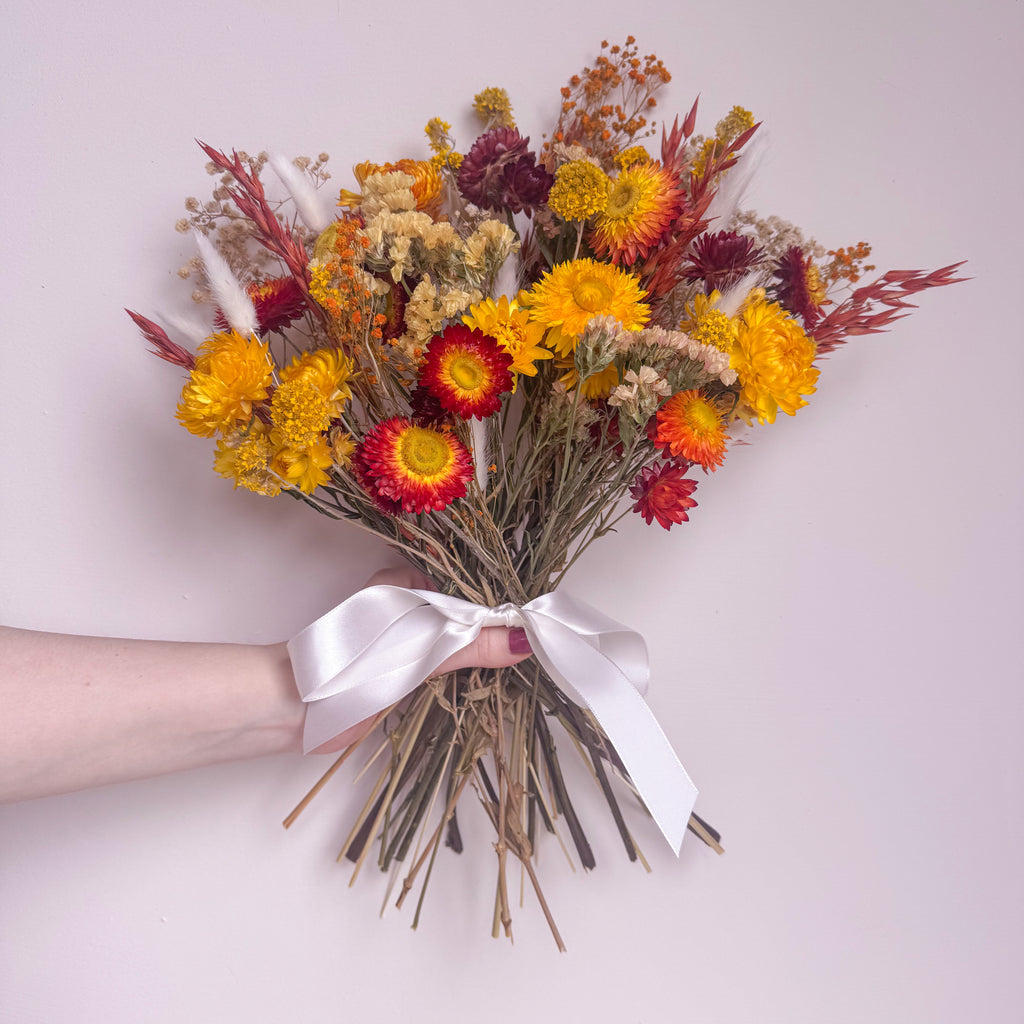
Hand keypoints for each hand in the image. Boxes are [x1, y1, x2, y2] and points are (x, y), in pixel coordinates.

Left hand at [310, 567, 531, 753]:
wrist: (293, 708)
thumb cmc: (351, 664)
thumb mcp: (419, 650)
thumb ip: (470, 644)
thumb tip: (523, 640)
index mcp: (405, 583)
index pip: (465, 587)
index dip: (498, 605)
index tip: (532, 624)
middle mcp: (402, 607)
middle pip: (459, 616)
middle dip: (491, 633)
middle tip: (533, 648)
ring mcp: (398, 640)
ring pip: (449, 642)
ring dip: (475, 657)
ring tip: (518, 667)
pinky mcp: (393, 672)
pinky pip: (436, 667)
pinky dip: (457, 677)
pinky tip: (480, 687)